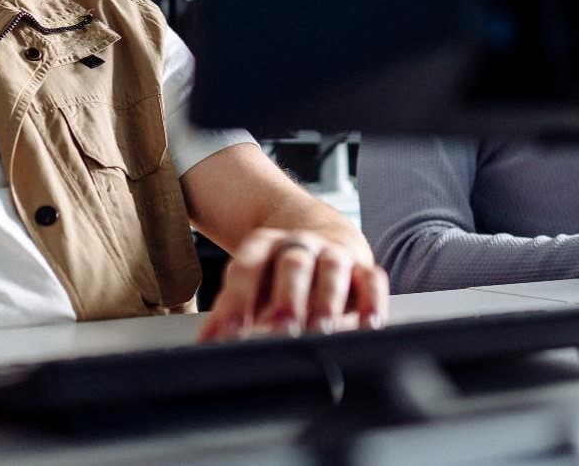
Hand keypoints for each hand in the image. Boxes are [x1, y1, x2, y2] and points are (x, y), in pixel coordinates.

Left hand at [197, 228, 388, 341]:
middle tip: (282, 330)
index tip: (230, 333)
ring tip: (320, 330)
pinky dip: (372, 302)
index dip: (237, 300)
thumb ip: (231, 310)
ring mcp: (333, 253)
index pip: (247, 268)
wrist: (325, 235)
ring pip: (331, 270)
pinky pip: (371, 280)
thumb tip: (206, 343)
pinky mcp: (364, 267)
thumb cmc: (281, 271)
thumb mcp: (253, 283)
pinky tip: (368, 326)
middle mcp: (299, 244)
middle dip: (288, 299)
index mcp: (264, 245)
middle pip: (292, 265)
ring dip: (326, 301)